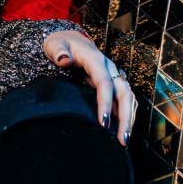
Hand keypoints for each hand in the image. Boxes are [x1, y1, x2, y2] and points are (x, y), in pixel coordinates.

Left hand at [43, 28, 136, 143]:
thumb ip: (58, 52)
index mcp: (96, 60)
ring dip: (129, 119)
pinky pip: (126, 100)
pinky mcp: (114, 84)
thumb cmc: (59, 45)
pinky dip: (127, 116)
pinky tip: (122, 132)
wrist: (70, 41)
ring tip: (124, 142)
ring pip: (129, 98)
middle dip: (125, 117)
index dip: (105, 103)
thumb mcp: (54, 45)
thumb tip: (64, 60)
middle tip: (122, 140)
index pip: (105, 83)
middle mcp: (110, 68)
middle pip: (124, 93)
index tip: (103, 123)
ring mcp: (114, 76)